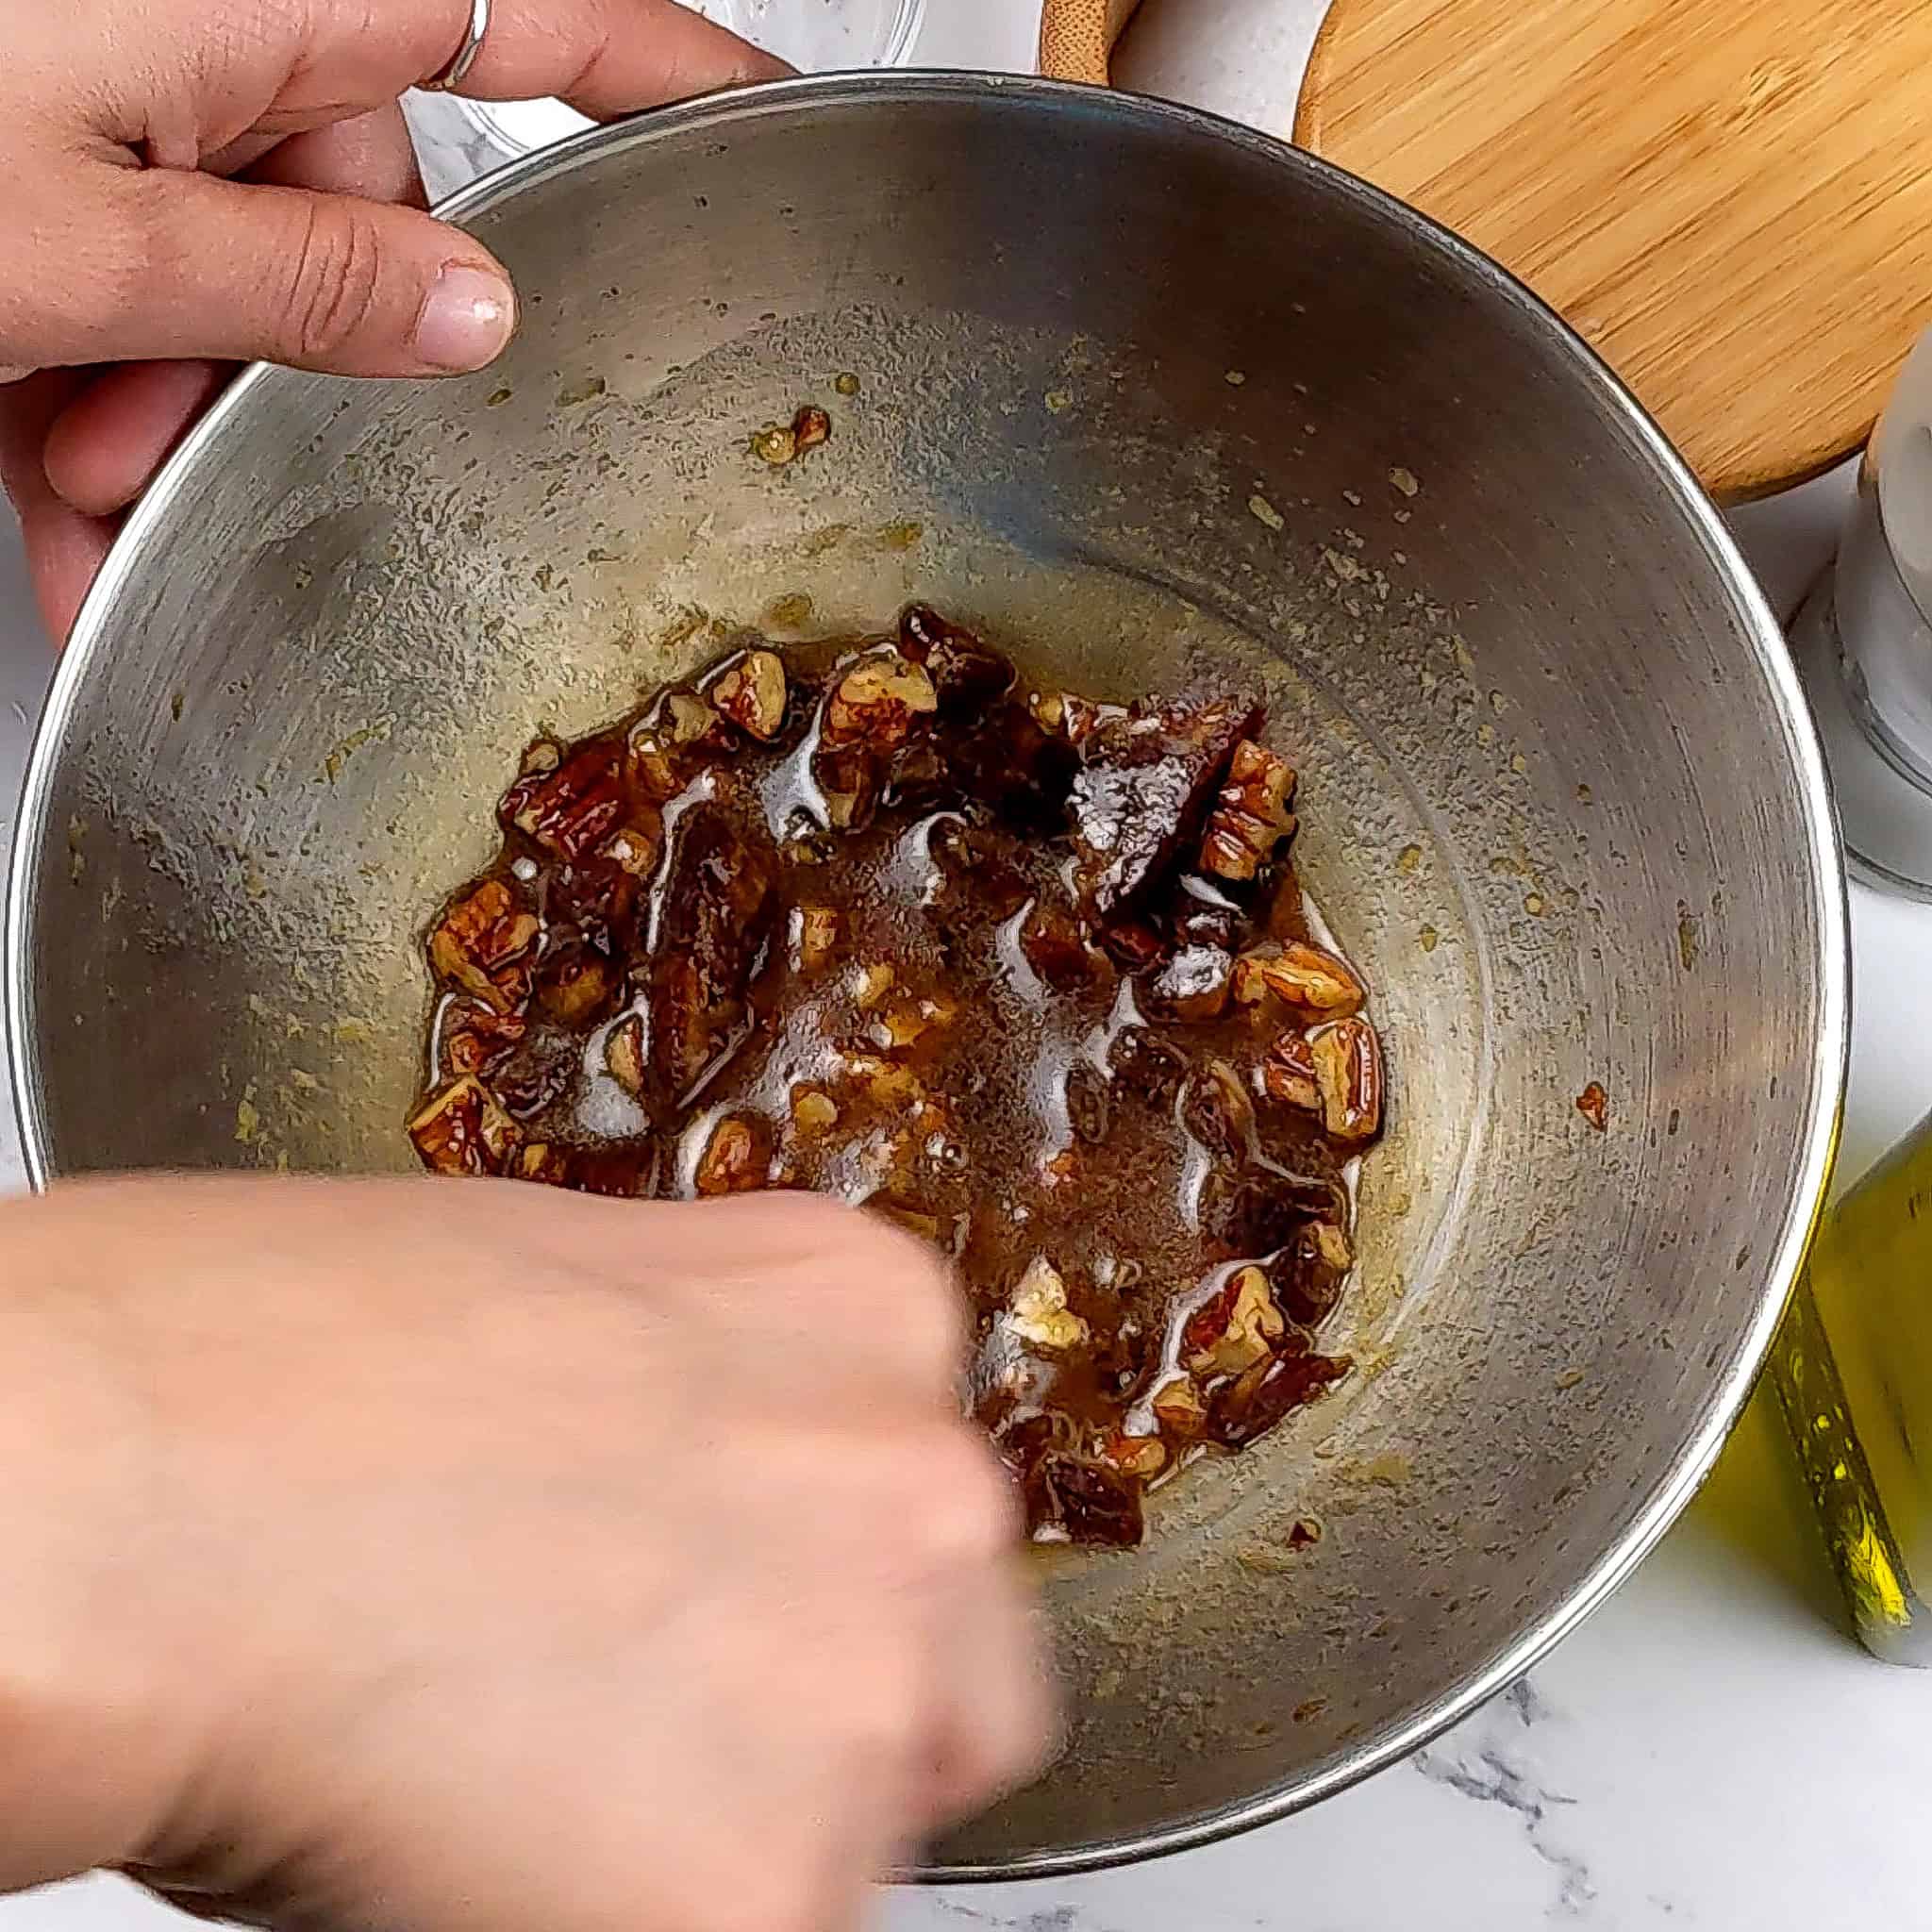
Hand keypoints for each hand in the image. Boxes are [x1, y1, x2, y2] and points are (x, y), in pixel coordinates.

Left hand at [0, 0, 786, 640]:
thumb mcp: (78, 237)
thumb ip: (301, 284)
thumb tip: (465, 317)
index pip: (537, 12)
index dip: (668, 65)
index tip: (765, 110)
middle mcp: (203, 17)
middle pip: (349, 201)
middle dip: (265, 362)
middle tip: (152, 455)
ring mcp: (123, 73)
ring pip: (224, 265)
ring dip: (151, 405)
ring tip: (51, 482)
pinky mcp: (55, 132)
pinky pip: (129, 267)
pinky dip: (84, 382)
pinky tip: (32, 486)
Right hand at [0, 1178, 1049, 1930]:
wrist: (134, 1480)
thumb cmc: (265, 1359)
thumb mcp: (557, 1292)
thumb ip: (697, 1402)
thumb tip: (691, 1510)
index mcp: (861, 1312)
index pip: (923, 1499)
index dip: (812, 1582)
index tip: (728, 1620)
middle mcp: (913, 1485)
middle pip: (952, 1672)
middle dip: (830, 1722)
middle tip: (656, 1738)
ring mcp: (865, 1685)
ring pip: (866, 1833)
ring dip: (737, 1836)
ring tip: (536, 1789)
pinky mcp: (772, 1892)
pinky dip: (640, 1923)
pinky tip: (492, 1854)